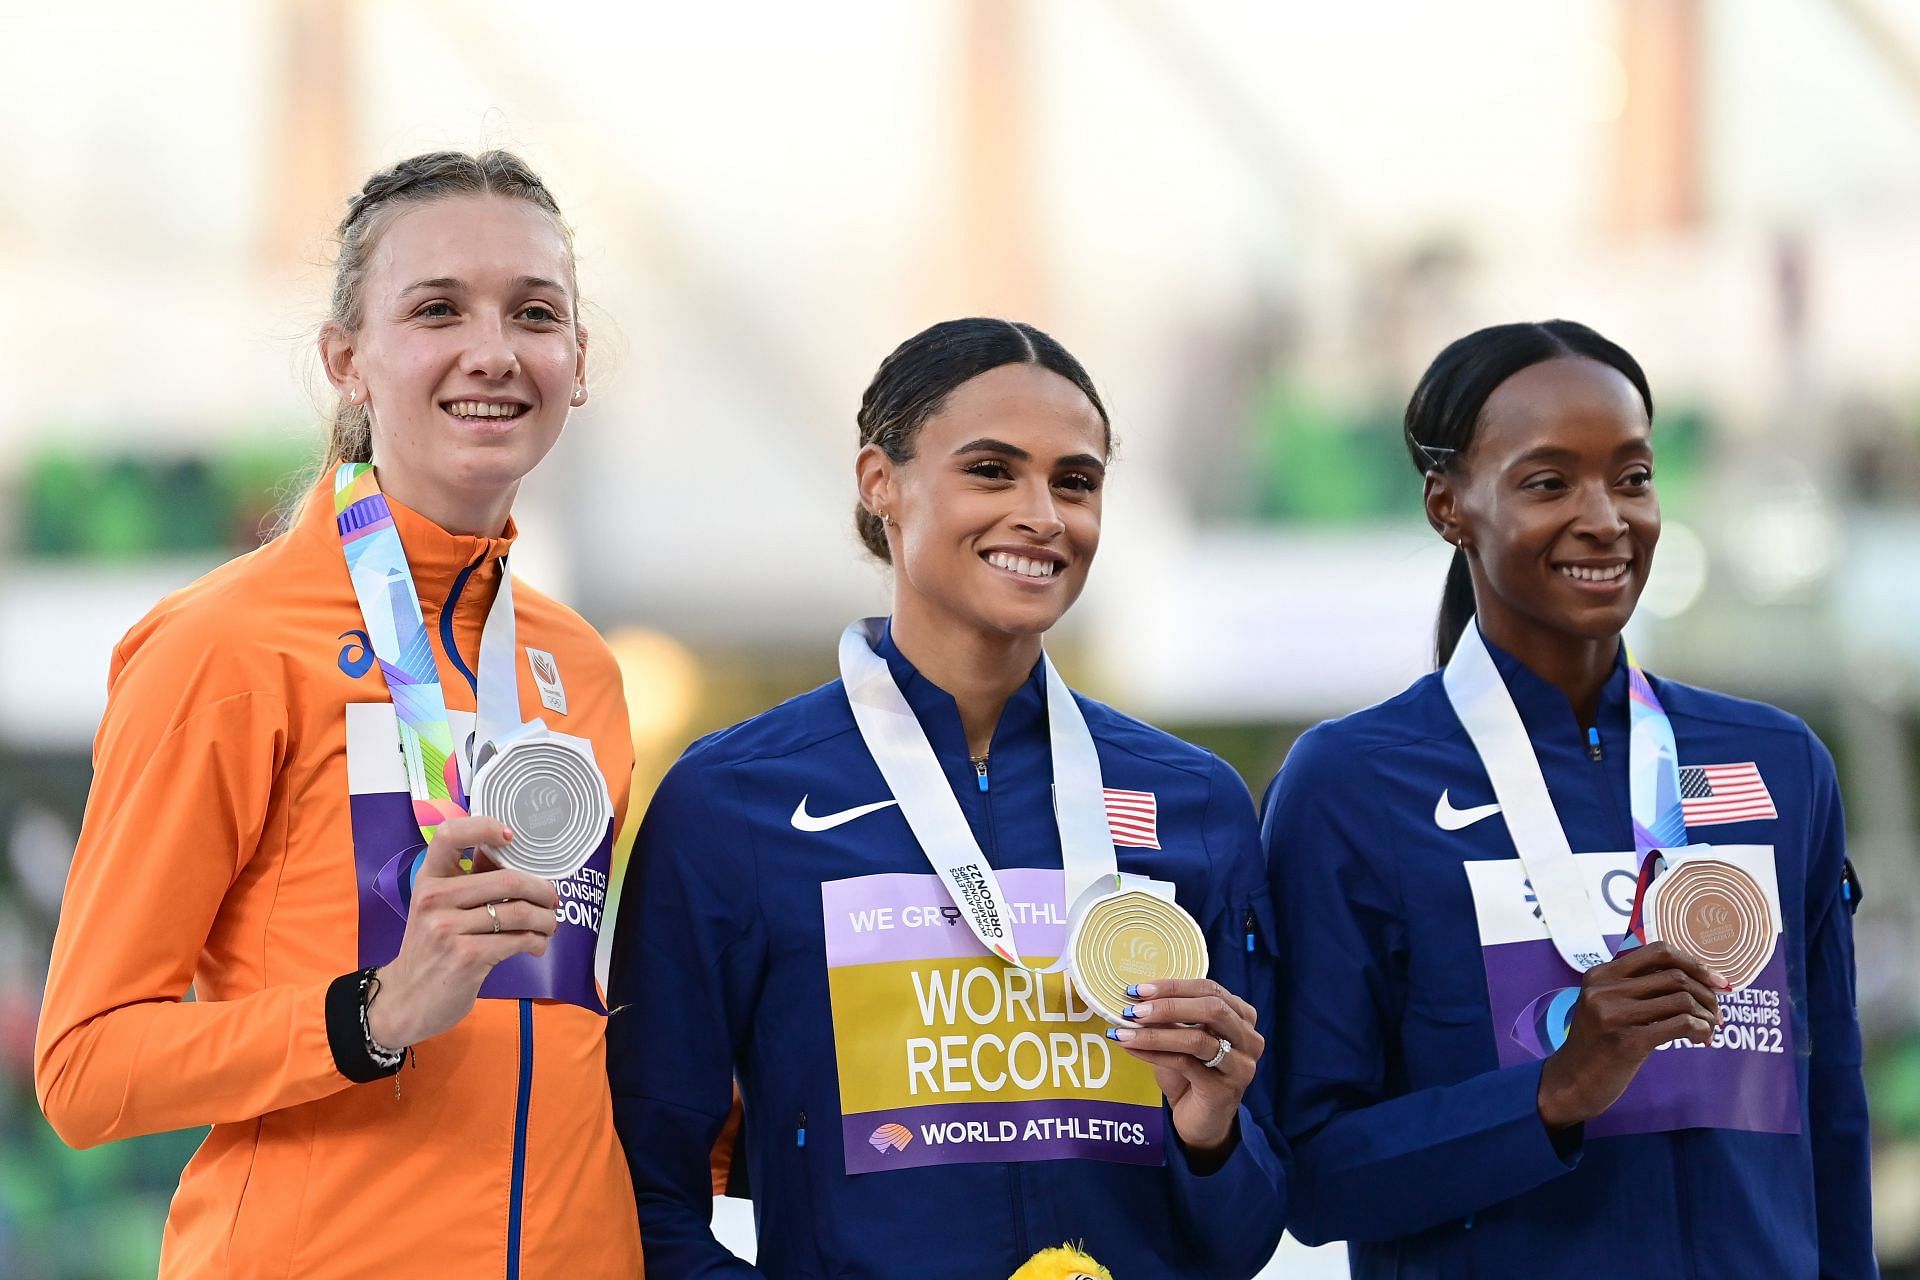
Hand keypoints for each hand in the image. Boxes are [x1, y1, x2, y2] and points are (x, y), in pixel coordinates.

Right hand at [364, 816, 559, 1048]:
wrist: (404, 1000)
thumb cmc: (429, 950)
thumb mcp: (436, 909)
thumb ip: (467, 881)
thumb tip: (508, 852)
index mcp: (428, 879)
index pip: (449, 835)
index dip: (484, 827)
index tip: (511, 836)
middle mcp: (434, 899)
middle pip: (507, 880)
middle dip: (541, 890)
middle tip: (552, 899)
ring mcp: (448, 928)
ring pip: (518, 912)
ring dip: (545, 919)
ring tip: (549, 925)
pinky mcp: (467, 956)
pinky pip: (517, 940)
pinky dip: (536, 942)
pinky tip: (537, 946)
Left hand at [1110, 977, 1263, 1154]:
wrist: (1201, 1121)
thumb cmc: (1192, 1074)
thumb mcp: (1183, 1037)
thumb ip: (1171, 1017)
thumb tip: (1136, 997)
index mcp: (1242, 1016)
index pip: (1209, 989)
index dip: (1173, 986)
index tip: (1138, 989)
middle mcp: (1249, 1039)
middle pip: (1212, 1009)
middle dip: (1168, 1005)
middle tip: (1134, 1009)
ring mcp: (1240, 1066)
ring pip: (1197, 1039)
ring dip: (1155, 1033)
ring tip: (1125, 1031)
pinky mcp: (1224, 1090)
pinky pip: (1185, 1064)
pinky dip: (1154, 1054)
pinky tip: (1132, 1049)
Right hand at [1536, 941, 1726, 1130]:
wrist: (1571, 1082)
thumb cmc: (1596, 1045)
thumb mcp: (1606, 1006)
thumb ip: (1636, 989)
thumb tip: (1692, 979)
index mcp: (1600, 974)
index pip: (1657, 952)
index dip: (1693, 963)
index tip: (1716, 981)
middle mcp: (1605, 989)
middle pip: (1675, 976)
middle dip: (1707, 993)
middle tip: (1717, 1013)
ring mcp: (1614, 1014)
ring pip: (1681, 999)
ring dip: (1706, 1014)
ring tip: (1710, 1029)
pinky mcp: (1628, 1041)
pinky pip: (1680, 1024)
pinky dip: (1699, 1029)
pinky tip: (1701, 1039)